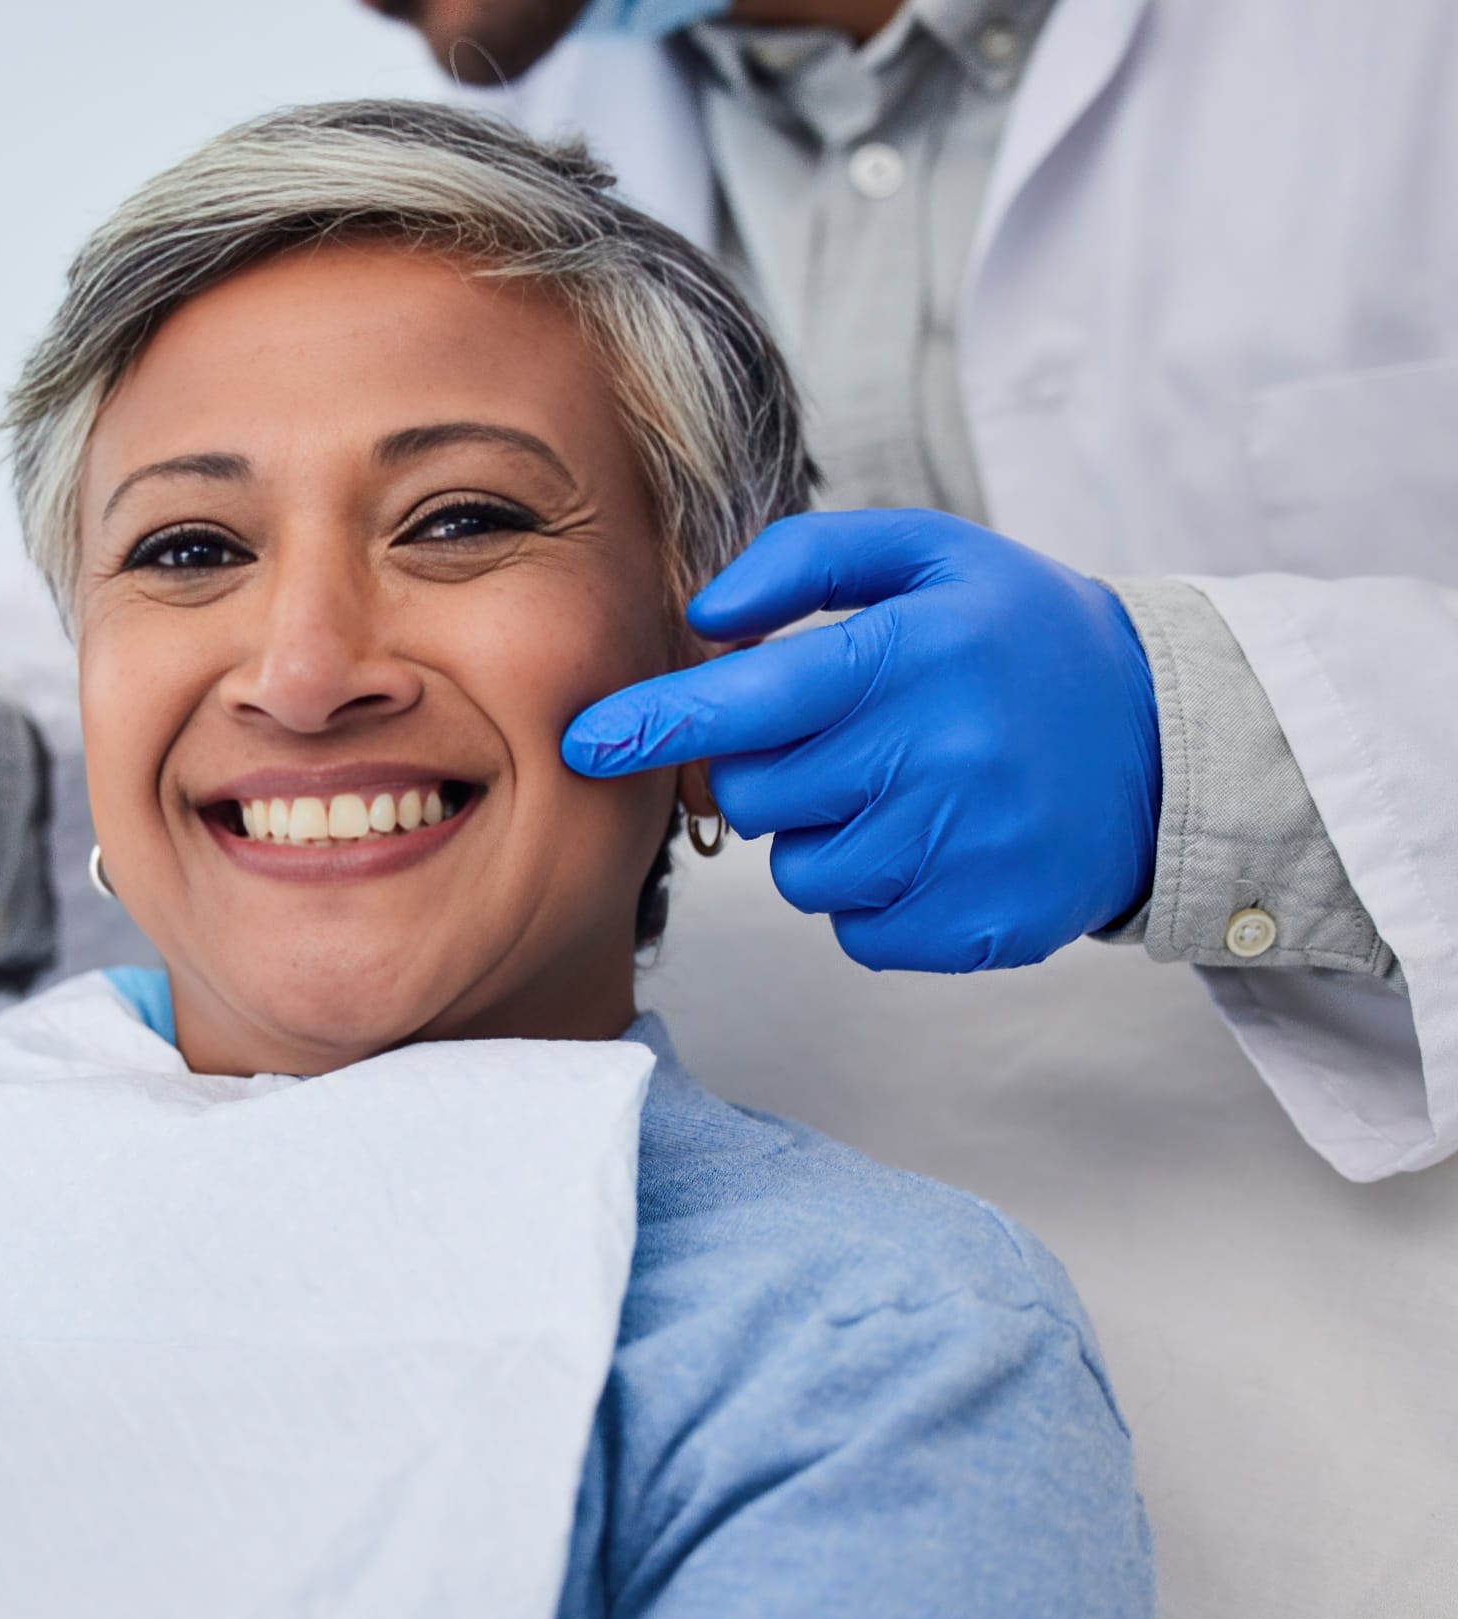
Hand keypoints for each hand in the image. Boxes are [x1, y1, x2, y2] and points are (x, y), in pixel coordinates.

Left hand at [563, 510, 1160, 972]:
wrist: (1167, 742)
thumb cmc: (1017, 638)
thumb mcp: (929, 555)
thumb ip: (805, 559)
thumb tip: (704, 616)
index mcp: (913, 654)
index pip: (747, 699)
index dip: (654, 724)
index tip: (585, 742)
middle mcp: (937, 754)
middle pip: (756, 793)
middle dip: (767, 770)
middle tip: (841, 737)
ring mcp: (962, 849)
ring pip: (799, 870)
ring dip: (823, 835)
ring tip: (902, 787)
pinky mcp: (979, 926)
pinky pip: (855, 930)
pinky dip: (873, 894)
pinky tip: (933, 843)